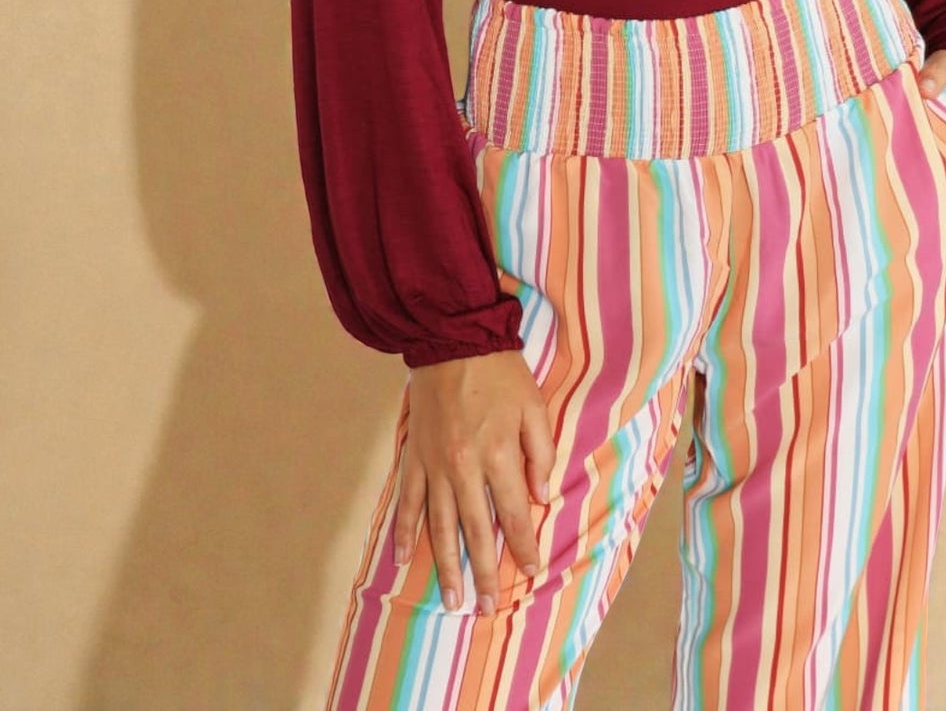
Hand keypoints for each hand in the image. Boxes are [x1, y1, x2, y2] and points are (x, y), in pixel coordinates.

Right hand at [392, 348, 556, 615]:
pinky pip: (409, 501)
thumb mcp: (534, 406)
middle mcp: (465, 467)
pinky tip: (404, 558)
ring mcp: (435, 465)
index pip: (514, 513)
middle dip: (483, 571)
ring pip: (440, 526)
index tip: (530, 571)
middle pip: (476, 530)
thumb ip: (541, 452)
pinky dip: (405, 531)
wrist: (451, 339)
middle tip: (484, 607)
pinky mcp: (414, 456)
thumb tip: (541, 496)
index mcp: (499, 454)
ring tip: (450, 598)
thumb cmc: (500, 372)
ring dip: (446, 565)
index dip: (523, 545)